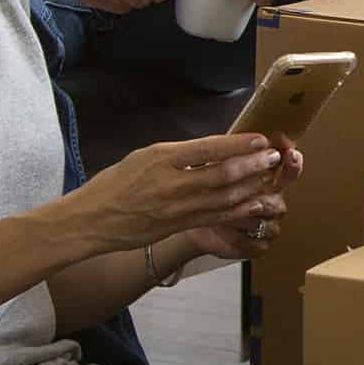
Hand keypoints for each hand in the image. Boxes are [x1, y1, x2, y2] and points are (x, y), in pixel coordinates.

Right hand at [70, 134, 285, 253]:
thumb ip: (177, 154)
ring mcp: (176, 207)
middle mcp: (172, 182)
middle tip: (273, 156)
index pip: (209, 148)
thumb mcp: (143, 157)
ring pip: (223, 197)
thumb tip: (212, 149)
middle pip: (222, 173)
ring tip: (268, 176)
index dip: (239, 144)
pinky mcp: (178, 226)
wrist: (91, 220)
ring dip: (251, 187)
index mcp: (161, 157)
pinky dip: (238, 210)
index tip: (260, 138)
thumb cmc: (114, 184)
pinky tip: (253, 203)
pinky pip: (215, 217)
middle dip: (253, 164)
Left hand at [176, 140, 304, 260]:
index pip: (288, 170)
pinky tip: (225, 233)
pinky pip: (257, 246)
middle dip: (265, 199)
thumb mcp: (217, 166)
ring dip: (246, 221)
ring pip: (269, 225)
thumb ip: (234, 154)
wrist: (192, 220)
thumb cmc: (207, 189)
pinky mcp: (256, 247)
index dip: (291, 163)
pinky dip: (241, 240)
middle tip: (254, 197)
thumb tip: (241, 138)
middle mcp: (272, 203)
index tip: (290, 153)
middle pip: (279, 202)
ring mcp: (267, 227)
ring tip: (225, 216)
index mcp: (268, 181)